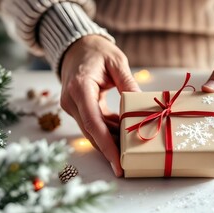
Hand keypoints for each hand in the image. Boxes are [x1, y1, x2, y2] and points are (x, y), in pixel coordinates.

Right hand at [60, 35, 140, 176]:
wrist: (76, 46)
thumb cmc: (97, 51)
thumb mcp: (117, 62)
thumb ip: (128, 83)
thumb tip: (142, 106)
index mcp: (80, 88)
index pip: (94, 123)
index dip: (107, 145)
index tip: (118, 163)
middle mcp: (71, 101)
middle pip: (92, 132)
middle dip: (110, 149)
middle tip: (129, 165)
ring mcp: (72, 106)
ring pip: (92, 131)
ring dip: (110, 141)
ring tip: (130, 150)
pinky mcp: (77, 108)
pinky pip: (93, 124)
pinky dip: (107, 131)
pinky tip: (123, 135)